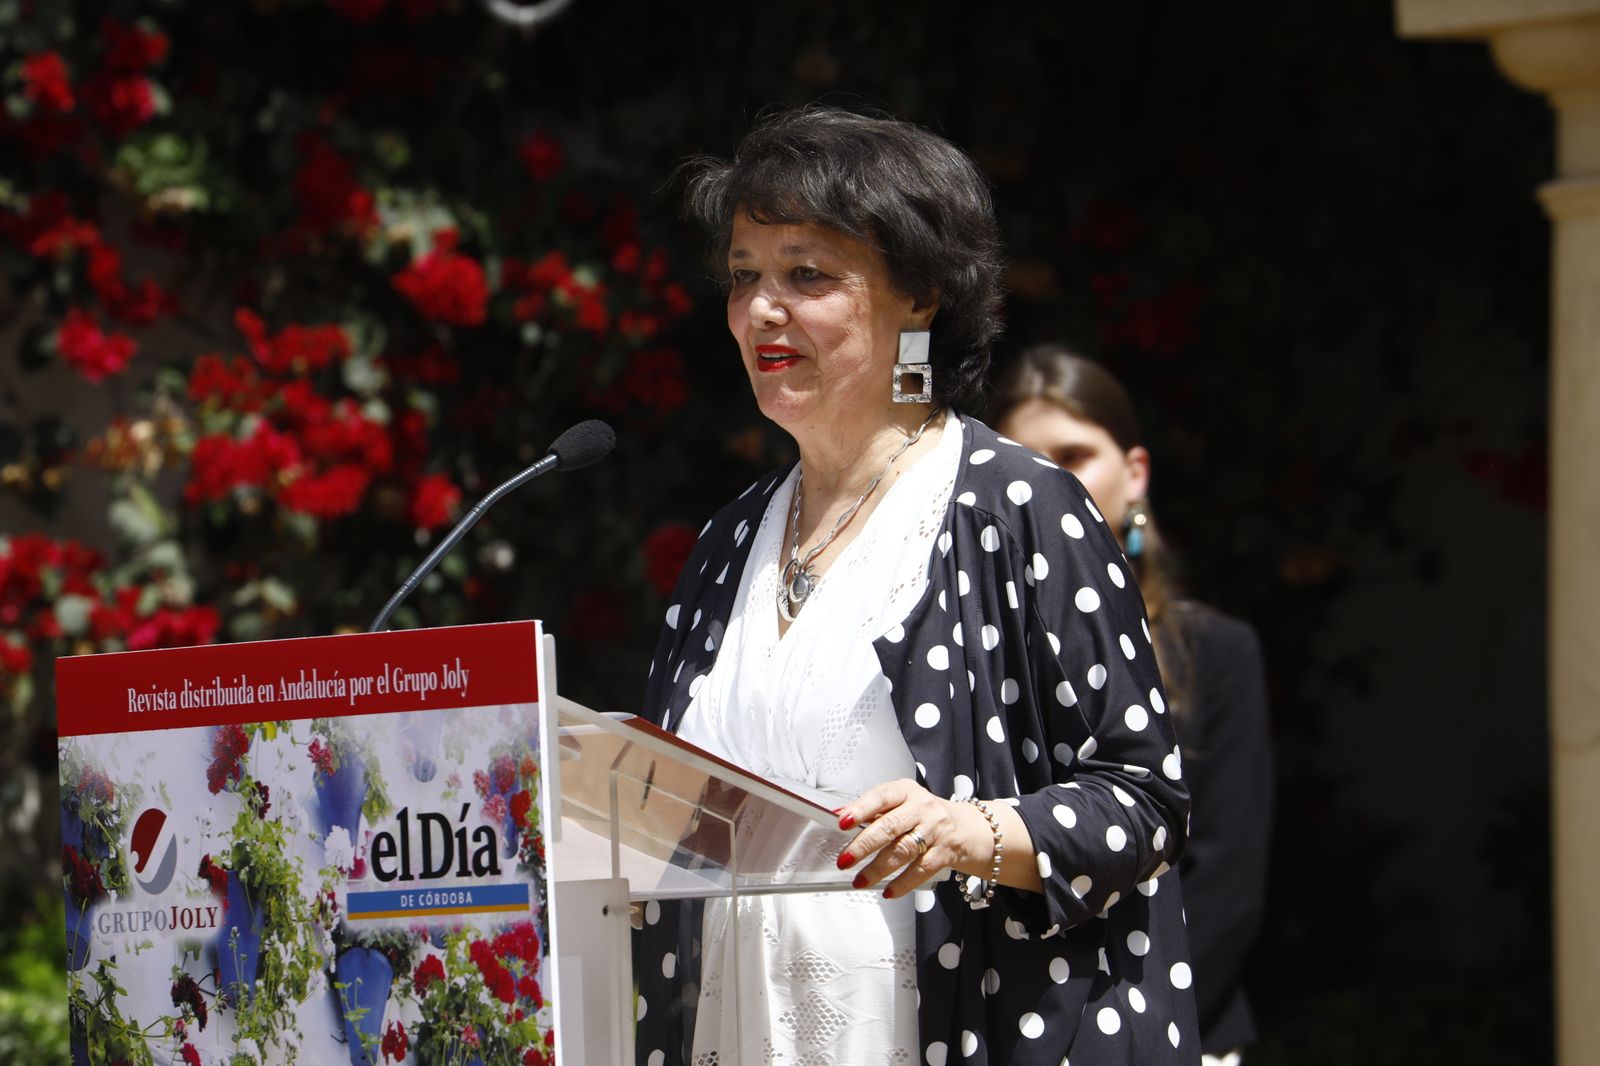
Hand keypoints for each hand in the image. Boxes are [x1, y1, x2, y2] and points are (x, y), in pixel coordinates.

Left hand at [835, 778, 992, 899]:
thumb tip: (842, 816)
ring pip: (903, 850)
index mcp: (907, 791)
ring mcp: (935, 830)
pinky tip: (888, 891)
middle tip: (845, 859)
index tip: (842, 821)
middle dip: (864, 845)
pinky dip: (902, 883)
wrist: (970, 828)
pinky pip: (920, 870)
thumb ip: (876, 810)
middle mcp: (922, 808)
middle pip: (890, 826)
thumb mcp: (903, 803)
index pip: (881, 796)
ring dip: (878, 868)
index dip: (861, 809)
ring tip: (860, 880)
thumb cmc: (927, 815)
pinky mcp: (945, 852)